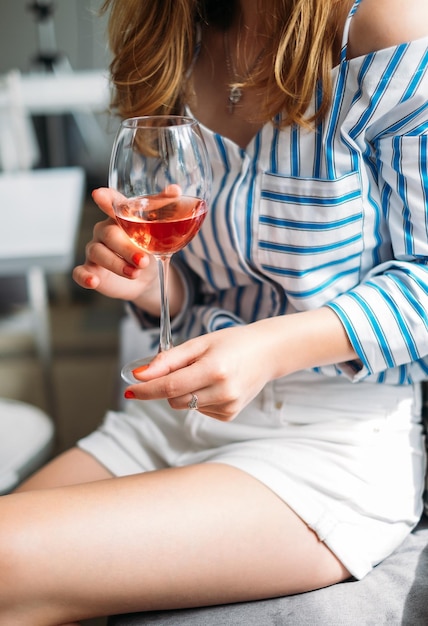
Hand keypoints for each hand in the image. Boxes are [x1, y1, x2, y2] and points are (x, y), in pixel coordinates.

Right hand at [73, 188, 158, 302]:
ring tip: (135, 273)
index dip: (105, 199)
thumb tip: (175, 189)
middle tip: (143, 260)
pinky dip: (85, 277)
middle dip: (125, 247)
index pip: (111, 203)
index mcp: (119, 217)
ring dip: (116, 264)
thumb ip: (165, 208)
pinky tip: (94, 281)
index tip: (99, 195)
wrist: (146, 276)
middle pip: (109, 233)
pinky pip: (80, 272)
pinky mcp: (91, 271)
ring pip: (97, 252)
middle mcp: (104, 231)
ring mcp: (95, 251)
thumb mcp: (159, 229)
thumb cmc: (148, 246)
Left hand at [123, 323, 276, 420]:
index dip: (146, 389)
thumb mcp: (199, 343)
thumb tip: (141, 374)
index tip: (129, 390)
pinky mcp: (230, 414)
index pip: (169, 386)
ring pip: (184, 406)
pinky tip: (214, 384)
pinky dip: (198, 399)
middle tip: (182, 367)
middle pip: (174, 399)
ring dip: (183, 392)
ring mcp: (228, 405)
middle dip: (167, 386)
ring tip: (204, 373)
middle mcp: (223, 391)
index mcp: (214, 369)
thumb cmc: (232, 343)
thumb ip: (169, 359)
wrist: (267, 352)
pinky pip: (199, 410)